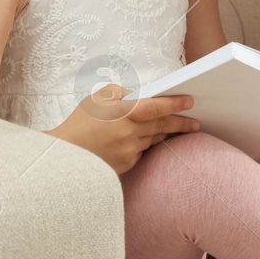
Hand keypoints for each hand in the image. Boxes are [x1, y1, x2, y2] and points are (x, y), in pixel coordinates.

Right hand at [46, 85, 200, 175]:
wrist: (64, 157)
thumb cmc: (79, 123)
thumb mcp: (97, 98)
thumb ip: (120, 93)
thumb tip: (138, 95)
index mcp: (123, 113)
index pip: (156, 107)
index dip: (175, 104)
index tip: (190, 101)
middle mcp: (129, 132)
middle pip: (162, 125)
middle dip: (181, 123)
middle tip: (195, 122)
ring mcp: (129, 150)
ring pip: (153, 139)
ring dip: (165, 133)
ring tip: (178, 128)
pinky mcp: (127, 165)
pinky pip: (142, 152)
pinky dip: (145, 145)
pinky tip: (146, 140)